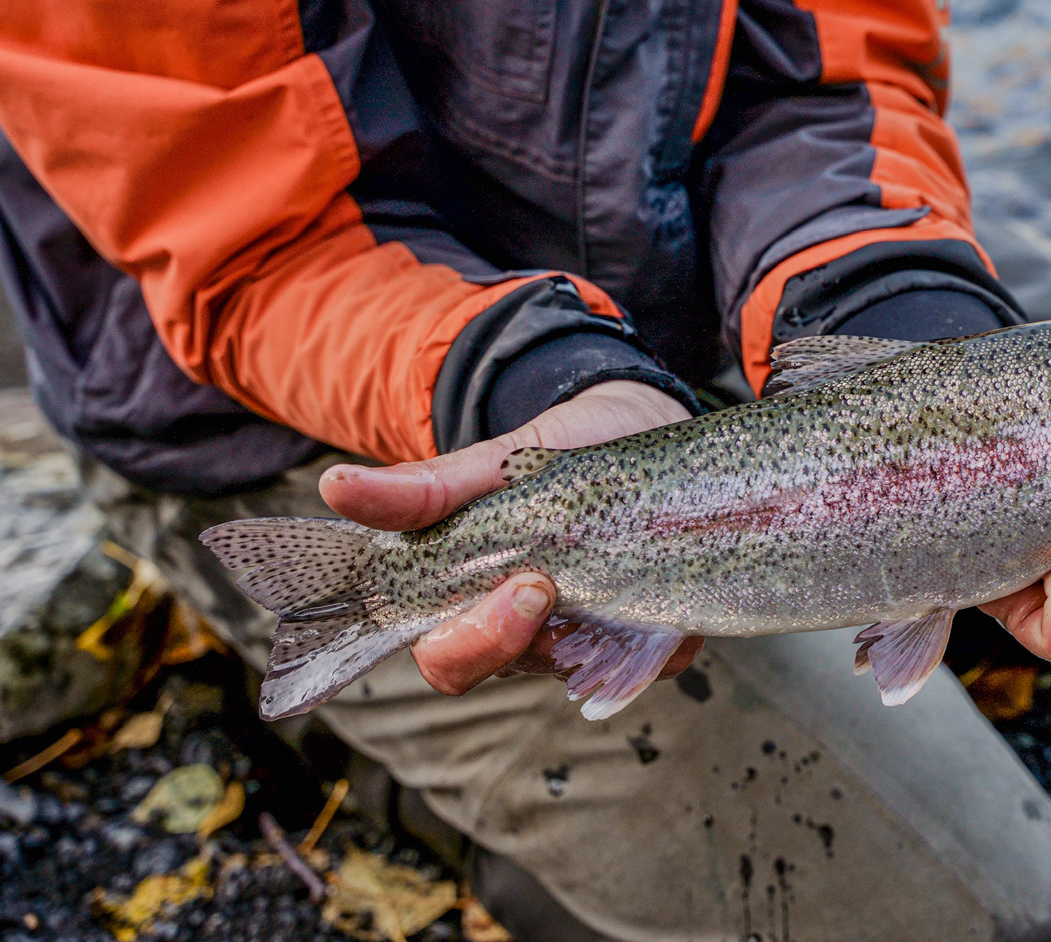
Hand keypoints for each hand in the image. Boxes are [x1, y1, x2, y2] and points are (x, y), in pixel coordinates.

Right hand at [318, 380, 701, 695]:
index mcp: (470, 598)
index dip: (471, 641)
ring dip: (603, 632)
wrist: (641, 424)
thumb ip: (425, 488)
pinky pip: (655, 659)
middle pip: (506, 669)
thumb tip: (334, 487)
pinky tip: (672, 600)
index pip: (445, 655)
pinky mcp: (648, 635)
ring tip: (629, 565)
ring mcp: (584, 636)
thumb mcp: (497, 460)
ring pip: (584, 670)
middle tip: (549, 584)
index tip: (521, 589)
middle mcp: (523, 629)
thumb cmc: (561, 447)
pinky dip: (664, 637)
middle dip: (523, 638)